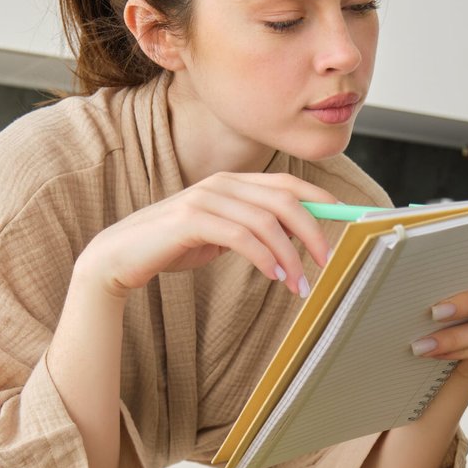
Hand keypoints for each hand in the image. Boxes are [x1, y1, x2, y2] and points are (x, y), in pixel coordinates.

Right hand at [77, 172, 335, 299]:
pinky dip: (265, 257)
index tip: (348, 227)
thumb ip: (251, 230)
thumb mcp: (219, 235)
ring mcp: (205, 198)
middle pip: (287, 199)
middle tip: (329, 263)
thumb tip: (292, 240)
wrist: (120, 257)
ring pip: (268, 220)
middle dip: (315, 231)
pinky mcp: (190, 219)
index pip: (289, 185)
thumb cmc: (171, 247)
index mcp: (232, 183)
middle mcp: (222, 184)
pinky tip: (274, 276)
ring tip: (299, 284)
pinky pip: (241, 236)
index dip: (323, 203)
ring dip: (290, 254)